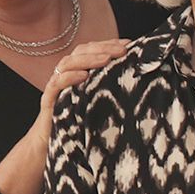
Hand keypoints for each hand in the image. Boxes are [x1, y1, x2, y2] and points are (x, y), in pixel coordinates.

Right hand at [0, 38, 130, 193]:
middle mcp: (67, 76)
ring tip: (107, 59)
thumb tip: (146, 82)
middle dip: (103, 47)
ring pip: (68, 63)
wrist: (52, 149)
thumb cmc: (81, 126)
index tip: (132, 44)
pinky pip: (55, 84)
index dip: (110, 44)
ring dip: (88, 58)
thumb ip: (113, 90)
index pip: (93, 50)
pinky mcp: (48, 102)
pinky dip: (69, 77)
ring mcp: (57, 87)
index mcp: (80, 73)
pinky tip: (84, 76)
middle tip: (123, 50)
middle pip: (82, 51)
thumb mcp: (101, 106)